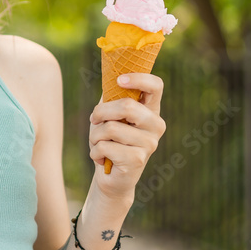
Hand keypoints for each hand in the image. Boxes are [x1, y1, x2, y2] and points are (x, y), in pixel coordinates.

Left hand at [88, 73, 165, 201]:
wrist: (111, 176)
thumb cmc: (110, 140)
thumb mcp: (111, 114)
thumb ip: (113, 95)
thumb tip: (111, 73)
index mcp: (151, 110)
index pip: (155, 86)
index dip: (138, 78)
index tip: (119, 80)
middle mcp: (156, 125)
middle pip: (127, 106)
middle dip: (101, 112)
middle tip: (94, 120)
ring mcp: (149, 143)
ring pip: (111, 127)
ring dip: (95, 136)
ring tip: (99, 143)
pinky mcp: (137, 160)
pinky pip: (105, 146)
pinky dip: (94, 151)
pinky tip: (101, 158)